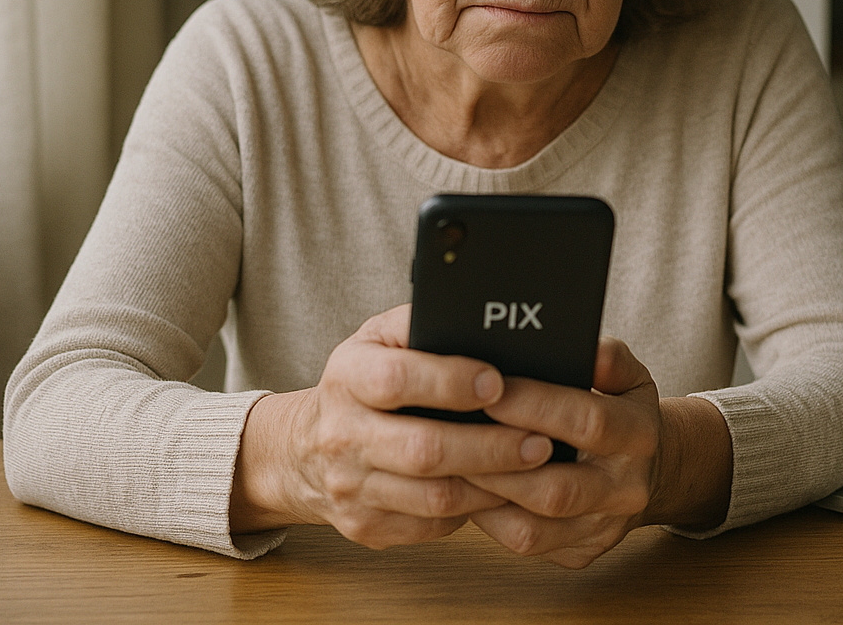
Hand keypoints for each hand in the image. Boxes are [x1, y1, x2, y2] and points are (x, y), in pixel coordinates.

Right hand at [229, 304, 555, 547]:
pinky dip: (472, 512)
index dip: (450, 382)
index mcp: (347, 378)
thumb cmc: (362, 383)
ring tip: (532, 467)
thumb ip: (421, 323)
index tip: (497, 383)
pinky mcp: (366, 526)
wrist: (303, 449)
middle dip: (491, 447)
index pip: (396, 380)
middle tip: (539, 441)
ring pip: (434, 497)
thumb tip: (476, 315)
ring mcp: (352, 488)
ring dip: (492, 485)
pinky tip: (501, 491)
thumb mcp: (379, 338)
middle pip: (424, 449)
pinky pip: (430, 526)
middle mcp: (343, 436)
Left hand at [463, 337, 732, 568]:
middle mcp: (625, 490)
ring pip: (533, 529)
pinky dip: (489, 520)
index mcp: (640, 435)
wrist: (650, 470)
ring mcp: (602, 529)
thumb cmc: (624, 412)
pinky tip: (467, 490)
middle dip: (498, 462)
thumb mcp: (628, 376)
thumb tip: (580, 347)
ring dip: (485, 498)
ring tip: (451, 463)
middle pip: (557, 489)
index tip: (489, 390)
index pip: (588, 422)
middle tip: (452, 434)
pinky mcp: (580, 553)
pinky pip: (526, 544)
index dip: (536, 406)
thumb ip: (607, 357)